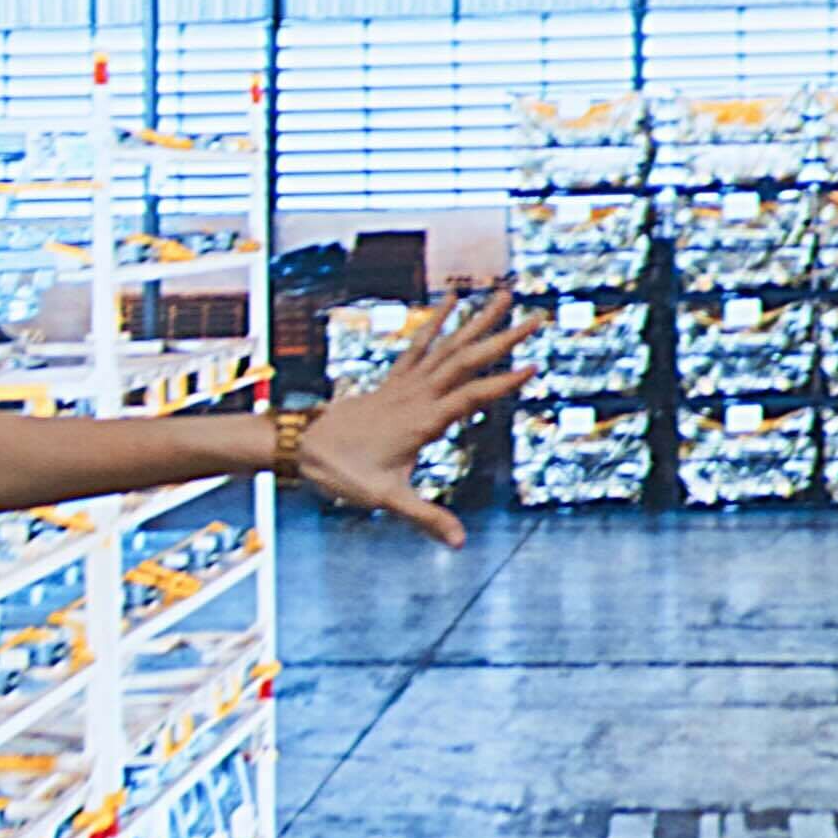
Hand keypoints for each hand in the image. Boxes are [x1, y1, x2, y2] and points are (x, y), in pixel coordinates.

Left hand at [290, 292, 524, 542]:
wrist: (301, 446)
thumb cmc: (342, 473)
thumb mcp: (386, 500)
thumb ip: (426, 519)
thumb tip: (460, 543)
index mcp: (422, 421)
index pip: (471, 396)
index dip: (503, 383)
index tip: (534, 367)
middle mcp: (417, 395)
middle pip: (466, 359)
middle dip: (503, 339)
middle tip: (536, 318)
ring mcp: (404, 384)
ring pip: (447, 345)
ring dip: (477, 320)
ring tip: (503, 294)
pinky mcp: (393, 381)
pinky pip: (420, 344)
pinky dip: (438, 320)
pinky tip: (452, 299)